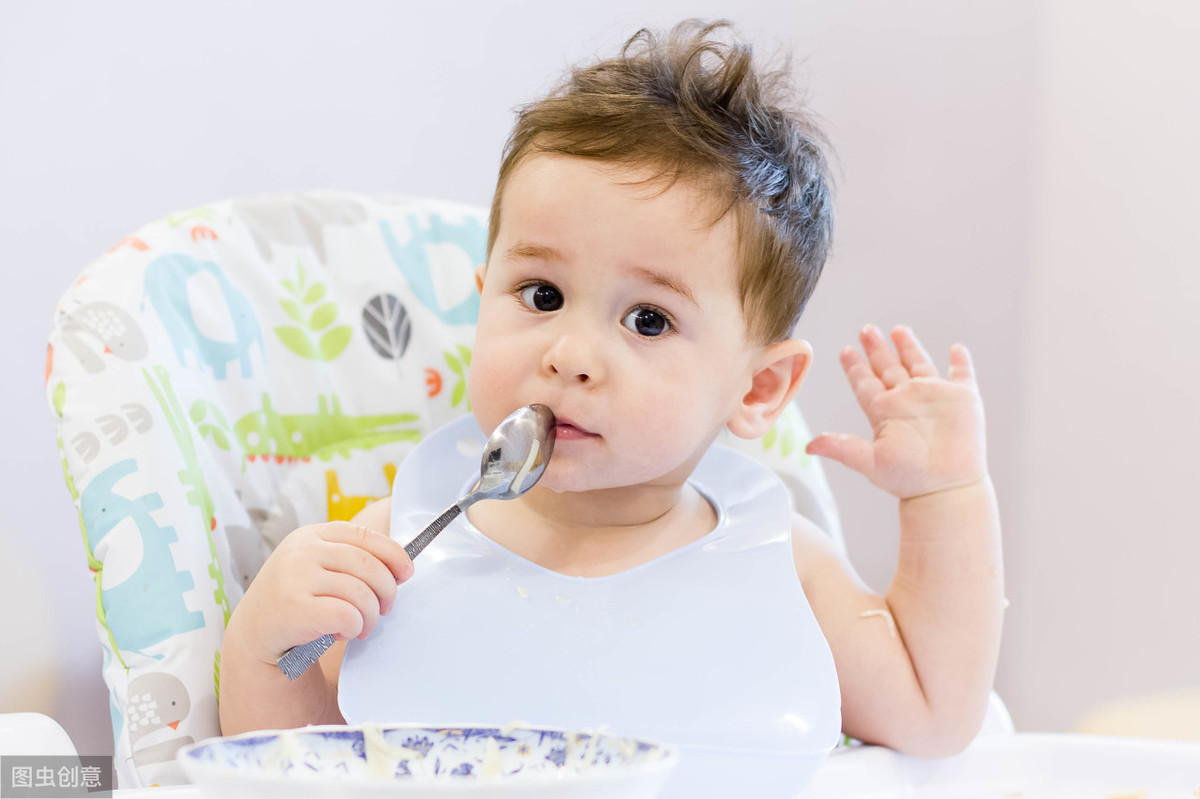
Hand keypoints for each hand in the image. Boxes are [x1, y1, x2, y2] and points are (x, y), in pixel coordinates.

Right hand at [228, 521, 413, 663]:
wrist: (255, 633)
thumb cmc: (298, 600)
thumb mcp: (318, 567)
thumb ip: (352, 560)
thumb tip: (402, 567)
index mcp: (313, 535)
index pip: (365, 536)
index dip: (394, 554)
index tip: (406, 572)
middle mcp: (303, 550)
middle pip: (369, 566)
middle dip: (386, 592)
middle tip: (383, 610)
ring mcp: (296, 576)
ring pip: (361, 593)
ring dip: (370, 616)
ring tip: (362, 627)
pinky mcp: (294, 607)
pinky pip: (347, 615)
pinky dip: (354, 627)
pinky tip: (343, 632)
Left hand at [806, 325, 986, 499]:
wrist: (945, 489)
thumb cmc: (908, 479)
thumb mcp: (870, 461)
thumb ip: (841, 447)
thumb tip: (809, 446)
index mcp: (885, 411)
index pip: (866, 383)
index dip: (856, 367)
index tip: (845, 350)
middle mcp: (907, 401)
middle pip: (888, 368)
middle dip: (877, 349)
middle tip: (865, 330)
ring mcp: (935, 399)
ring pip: (919, 364)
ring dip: (910, 347)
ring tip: (898, 330)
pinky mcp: (963, 401)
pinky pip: (963, 376)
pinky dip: (961, 363)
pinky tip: (957, 349)